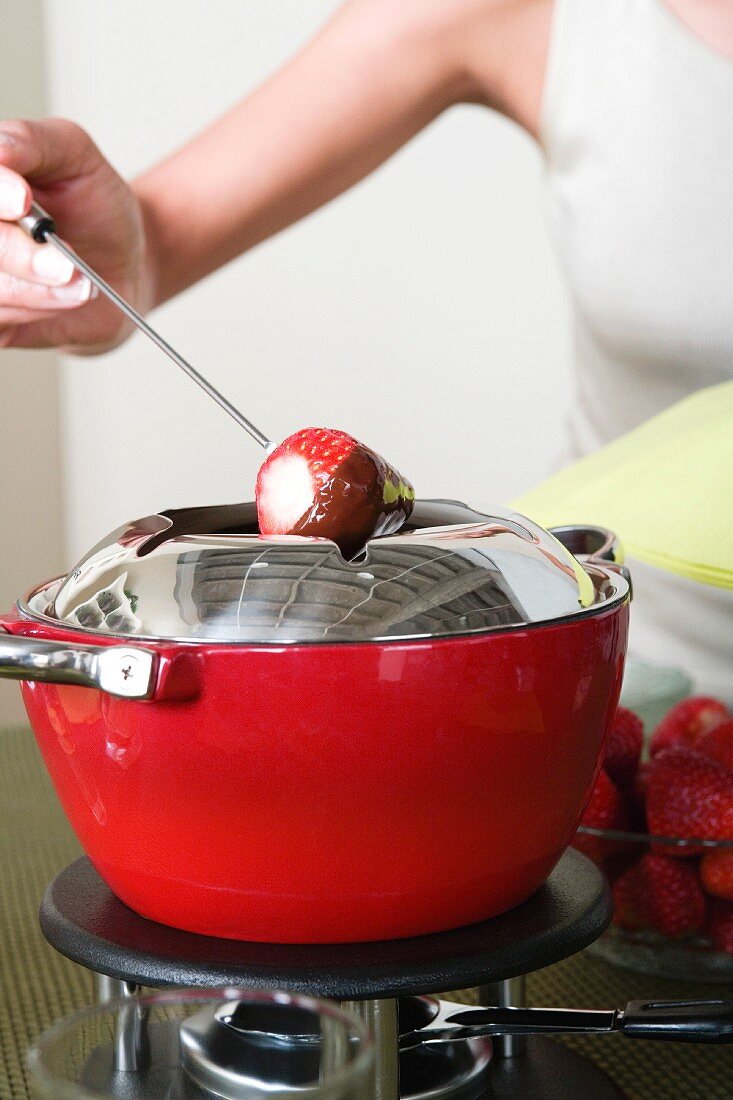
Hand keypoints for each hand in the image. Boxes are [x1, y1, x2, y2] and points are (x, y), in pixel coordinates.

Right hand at [0, 118, 155, 352]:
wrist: (125, 261)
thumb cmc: (94, 205)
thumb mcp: (74, 153)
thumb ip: (33, 142)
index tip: (23, 199)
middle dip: (23, 257)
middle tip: (68, 264)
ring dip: (42, 292)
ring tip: (82, 283)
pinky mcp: (0, 321)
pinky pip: (1, 326)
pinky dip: (41, 314)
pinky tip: (68, 299)